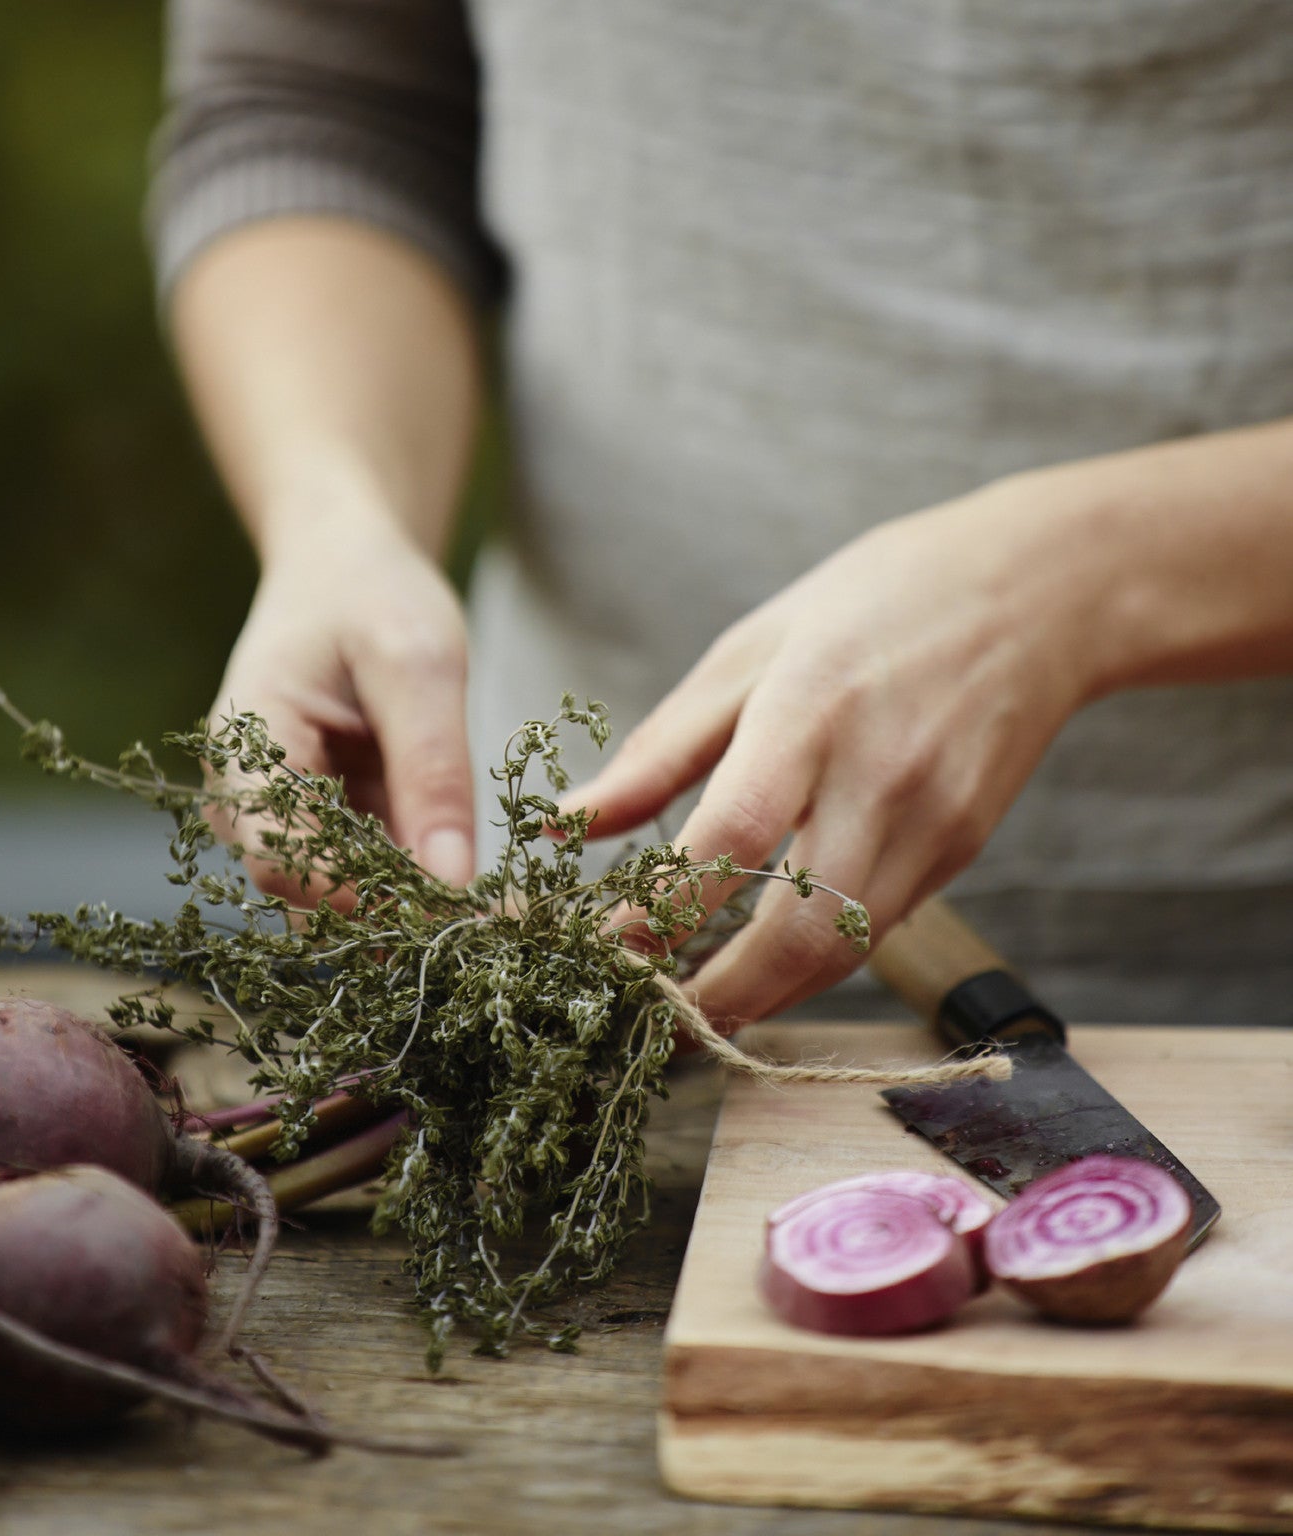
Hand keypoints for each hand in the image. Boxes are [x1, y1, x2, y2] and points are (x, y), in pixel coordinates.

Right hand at [207, 487, 474, 908]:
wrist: (343, 564)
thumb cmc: (373, 593)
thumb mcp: (420, 665)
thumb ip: (433, 770)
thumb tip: (451, 883)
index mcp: (247, 748)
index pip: (284, 864)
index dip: (366, 899)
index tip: (458, 905)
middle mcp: (243, 796)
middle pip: (309, 891)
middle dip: (397, 907)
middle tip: (495, 910)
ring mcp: (273, 811)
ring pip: (337, 891)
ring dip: (408, 894)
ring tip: (487, 889)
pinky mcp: (310, 818)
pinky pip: (358, 867)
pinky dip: (410, 869)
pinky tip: (462, 860)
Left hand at [566, 475, 1099, 1029]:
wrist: (1036, 593)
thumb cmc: (875, 602)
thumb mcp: (752, 647)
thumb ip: (662, 746)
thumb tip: (571, 823)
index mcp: (810, 709)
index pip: (731, 837)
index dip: (662, 910)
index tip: (605, 948)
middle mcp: (880, 777)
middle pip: (800, 932)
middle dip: (720, 997)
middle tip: (654, 1015)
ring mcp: (934, 821)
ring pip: (846, 954)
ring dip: (769, 996)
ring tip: (702, 1003)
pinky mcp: (964, 847)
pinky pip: (880, 926)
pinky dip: (819, 957)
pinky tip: (772, 955)